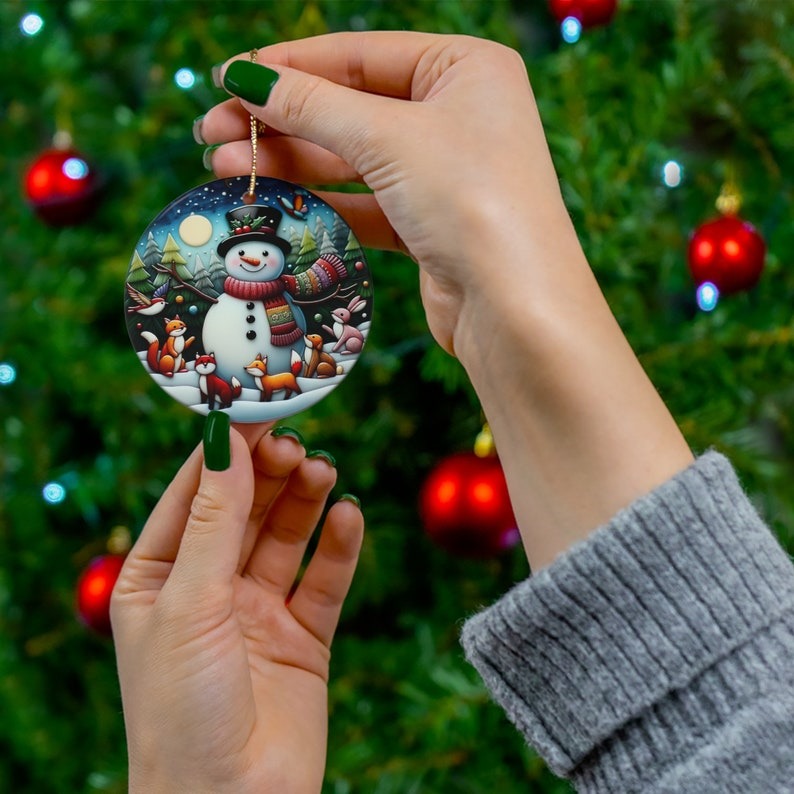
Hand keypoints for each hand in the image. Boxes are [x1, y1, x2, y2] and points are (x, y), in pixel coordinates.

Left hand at [111, 419, 363, 792]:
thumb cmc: (181, 710)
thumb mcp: (189, 602)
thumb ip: (215, 520)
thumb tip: (226, 441)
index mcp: (158, 578)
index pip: (193, 496)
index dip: (224, 453)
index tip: (255, 410)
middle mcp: (209, 589)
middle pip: (245, 510)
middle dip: (270, 474)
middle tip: (297, 443)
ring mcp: (257, 611)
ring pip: (286, 537)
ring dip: (305, 500)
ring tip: (324, 471)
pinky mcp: (303, 636)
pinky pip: (324, 579)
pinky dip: (339, 546)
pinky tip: (349, 516)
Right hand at [199, 31, 569, 357]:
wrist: (515, 308)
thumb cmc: (471, 201)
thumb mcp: (388, 138)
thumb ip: (313, 106)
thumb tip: (246, 77)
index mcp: (465, 68)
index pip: (359, 55)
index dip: (289, 66)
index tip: (227, 79)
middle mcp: (458, 115)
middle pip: (350, 107)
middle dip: (280, 121)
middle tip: (212, 133)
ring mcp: (444, 173)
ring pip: (352, 159)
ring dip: (290, 163)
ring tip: (224, 168)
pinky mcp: (430, 224)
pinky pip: (364, 203)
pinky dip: (320, 203)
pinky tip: (272, 203)